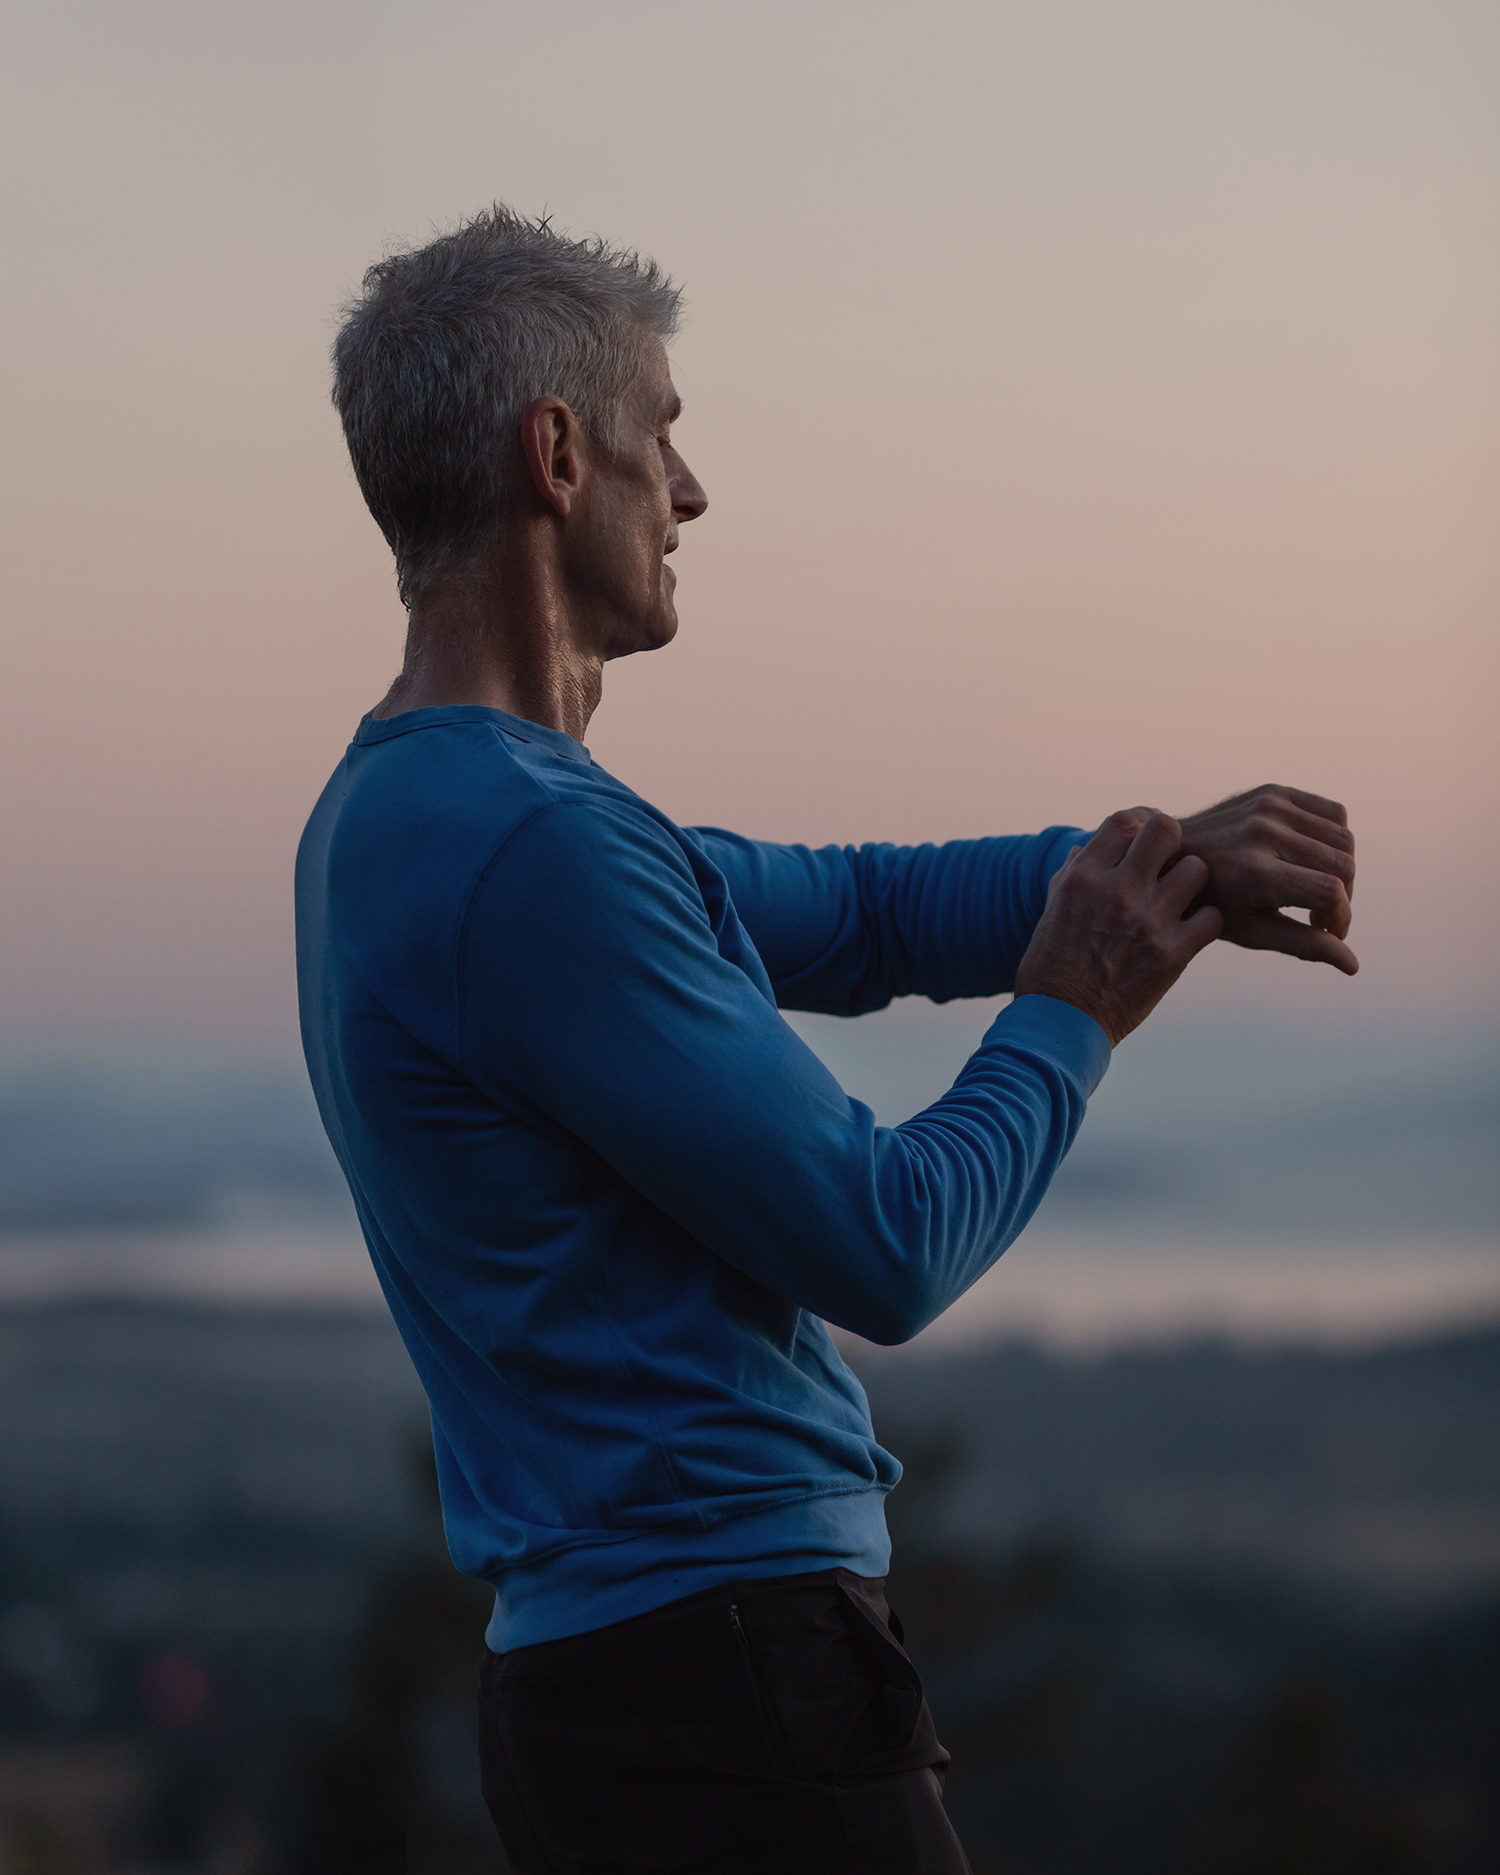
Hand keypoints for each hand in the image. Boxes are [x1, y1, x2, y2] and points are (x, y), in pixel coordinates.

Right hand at [1015, 812, 1222, 1044]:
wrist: (1060, 1022)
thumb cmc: (1050, 967)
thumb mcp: (1053, 910)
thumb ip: (1073, 874)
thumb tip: (1088, 848)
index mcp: (1083, 877)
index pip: (1125, 819)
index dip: (1141, 824)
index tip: (1147, 841)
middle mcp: (1116, 890)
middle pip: (1165, 829)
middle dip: (1173, 841)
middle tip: (1172, 862)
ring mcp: (1147, 921)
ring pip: (1198, 869)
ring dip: (1194, 882)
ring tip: (1183, 899)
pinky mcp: (1172, 955)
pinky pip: (1212, 918)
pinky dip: (1205, 922)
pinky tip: (1191, 931)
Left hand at [1174, 784, 1357, 974]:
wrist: (1172, 855)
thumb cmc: (1212, 902)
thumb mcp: (1253, 932)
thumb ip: (1304, 945)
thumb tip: (1354, 966)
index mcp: (1253, 872)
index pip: (1329, 891)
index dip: (1341, 918)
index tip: (1330, 932)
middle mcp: (1262, 834)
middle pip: (1343, 865)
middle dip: (1343, 897)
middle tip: (1320, 915)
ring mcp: (1268, 808)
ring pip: (1344, 838)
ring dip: (1343, 870)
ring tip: (1318, 889)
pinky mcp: (1273, 791)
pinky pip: (1334, 813)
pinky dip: (1336, 838)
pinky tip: (1314, 859)